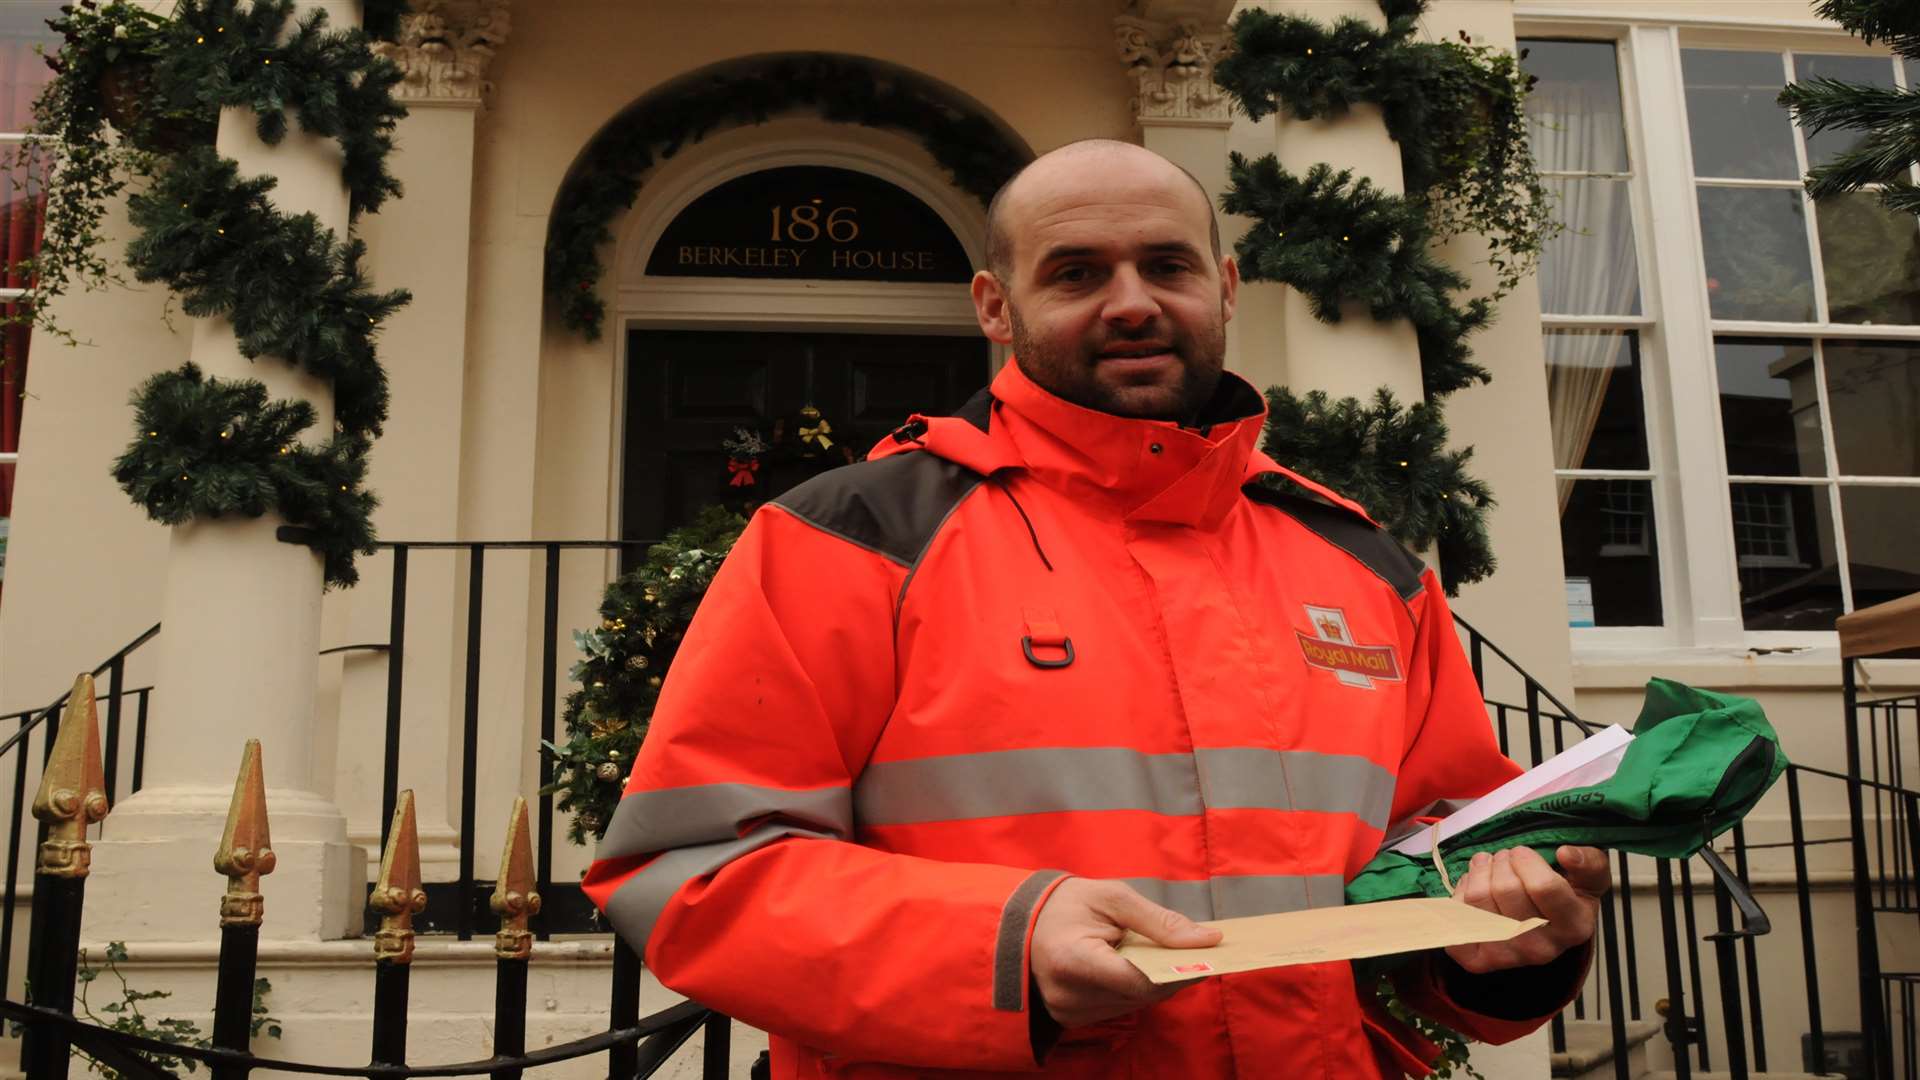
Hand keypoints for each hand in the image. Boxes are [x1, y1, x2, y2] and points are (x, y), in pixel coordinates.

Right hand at [1029, 877, 1220, 1027]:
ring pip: (1134, 1004)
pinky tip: (1134, 964)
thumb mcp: (1112, 897)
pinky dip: (1134, 987)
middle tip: (1191, 948)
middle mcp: (1068, 996)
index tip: (1206, 954)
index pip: (1140, 980)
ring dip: (1153, 981)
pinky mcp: (1071, 1019)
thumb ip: (1159, 921)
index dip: (1177, 970)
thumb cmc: (1066, 903)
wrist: (1019, 922)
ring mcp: (1068, 1012)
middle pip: (1141, 994)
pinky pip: (1119, 1007)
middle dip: (1170, 972)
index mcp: (1073, 960)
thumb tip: (1208, 940)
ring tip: (1158, 952)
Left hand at [1445, 845, 1608, 973]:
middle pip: (1505, 888)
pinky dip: (1459, 895)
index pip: (1543, 886)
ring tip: (1487, 867)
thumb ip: (1589, 863)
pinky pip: (1456, 918)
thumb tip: (1566, 854)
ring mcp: (1509, 958)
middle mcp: (1542, 949)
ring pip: (1477, 898)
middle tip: (1504, 859)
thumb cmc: (1565, 899)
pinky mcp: (1478, 961)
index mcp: (1573, 927)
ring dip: (1478, 871)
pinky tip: (1473, 891)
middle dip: (1501, 861)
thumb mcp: (1590, 879)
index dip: (1526, 859)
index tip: (1522, 853)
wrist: (1543, 934)